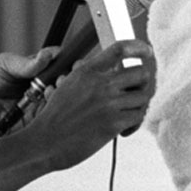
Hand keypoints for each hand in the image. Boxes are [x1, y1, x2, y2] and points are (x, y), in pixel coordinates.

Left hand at [0, 47, 58, 141]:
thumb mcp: (4, 64)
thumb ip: (27, 62)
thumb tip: (48, 55)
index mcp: (31, 71)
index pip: (55, 65)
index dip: (65, 63)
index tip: (72, 61)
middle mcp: (35, 88)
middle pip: (59, 82)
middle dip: (66, 77)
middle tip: (64, 75)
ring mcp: (33, 104)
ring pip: (55, 98)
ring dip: (59, 91)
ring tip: (55, 85)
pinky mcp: (28, 121)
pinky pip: (44, 114)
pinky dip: (49, 106)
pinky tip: (48, 97)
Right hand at [25, 40, 156, 170]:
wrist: (43, 143)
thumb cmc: (56, 117)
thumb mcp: (68, 84)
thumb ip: (91, 74)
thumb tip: (113, 66)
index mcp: (88, 71)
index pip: (120, 48)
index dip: (139, 47)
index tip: (147, 52)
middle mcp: (100, 84)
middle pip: (141, 73)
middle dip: (141, 84)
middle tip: (134, 94)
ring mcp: (108, 103)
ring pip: (143, 96)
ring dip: (138, 106)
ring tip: (126, 114)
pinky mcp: (113, 123)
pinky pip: (139, 116)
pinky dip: (135, 123)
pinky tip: (124, 129)